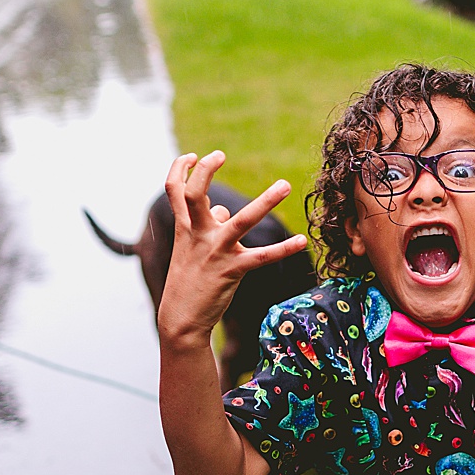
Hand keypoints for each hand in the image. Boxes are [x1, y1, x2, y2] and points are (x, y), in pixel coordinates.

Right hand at [156, 150, 306, 346]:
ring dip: (265, 201)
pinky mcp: (232, 270)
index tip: (192, 156)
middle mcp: (198, 235)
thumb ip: (206, 226)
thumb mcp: (191, 252)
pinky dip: (283, 248)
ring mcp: (215, 252)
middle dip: (205, 171)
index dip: (180, 169)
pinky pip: (262, 257)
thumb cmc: (188, 282)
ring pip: (241, 221)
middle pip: (194, 194)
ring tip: (285, 185)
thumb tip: (224, 212)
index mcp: (186, 229)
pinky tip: (300, 240)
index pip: (174, 190)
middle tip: (220, 154)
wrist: (181, 319)